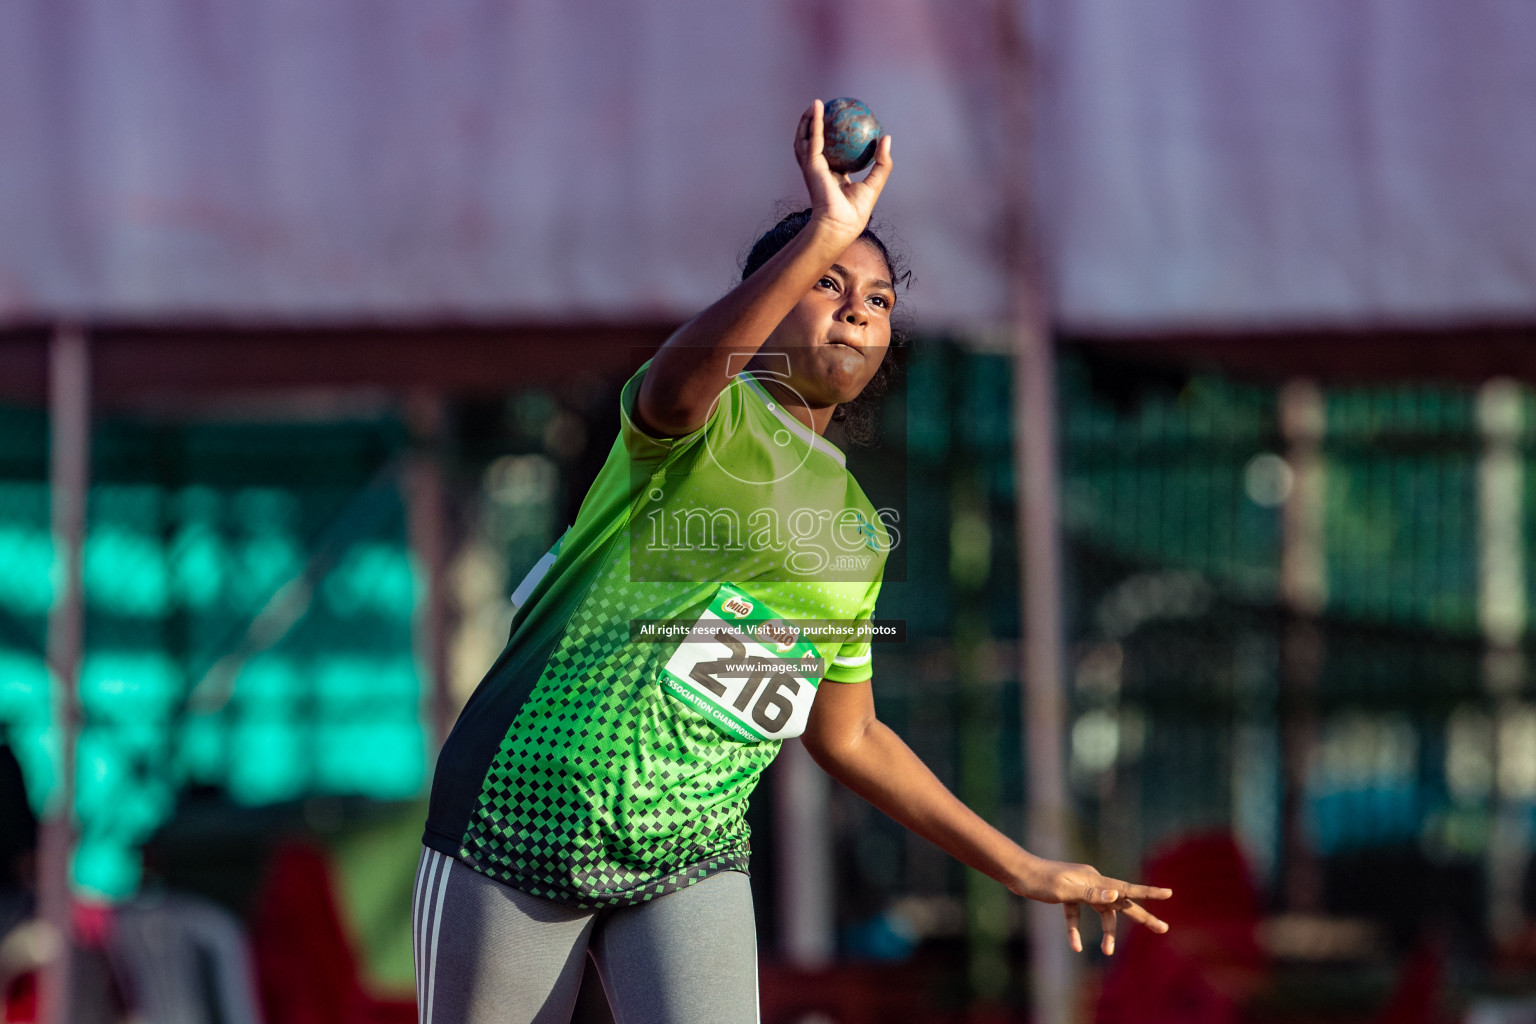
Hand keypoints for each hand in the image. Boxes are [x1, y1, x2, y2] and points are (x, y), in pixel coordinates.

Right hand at [793, 99, 893, 240]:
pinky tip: (818, 107)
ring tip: (816, 104)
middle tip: (824, 110)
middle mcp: (818, 169)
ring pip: (804, 138)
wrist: (841, 224)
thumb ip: (882, 161)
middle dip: (813, 126)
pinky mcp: (810, 163)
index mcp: (831, 176)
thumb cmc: (856, 210)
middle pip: (811, 143)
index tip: (839, 124)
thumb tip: (887, 137)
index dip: (831, 139)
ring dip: (807, 120)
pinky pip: (813, 137)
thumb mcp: (875, 183)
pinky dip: (814, 121)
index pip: (829, 153)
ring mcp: (811, 166)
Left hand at [1009, 858, 1172, 955]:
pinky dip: (1076, 929)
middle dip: (1141, 917)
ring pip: (1101, 911)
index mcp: (1096, 879)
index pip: (1127, 889)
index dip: (1149, 894)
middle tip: (1163, 929)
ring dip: (1106, 932)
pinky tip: (1074, 947)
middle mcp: (1092, 881)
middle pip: (1121, 903)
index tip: (1169, 893)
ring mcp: (1080, 887)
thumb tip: (1116, 896)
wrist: (1018, 872)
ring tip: (1108, 952)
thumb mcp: (1066, 890)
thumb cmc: (1041, 880)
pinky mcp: (1067, 894)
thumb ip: (1091, 894)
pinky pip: (1077, 914)